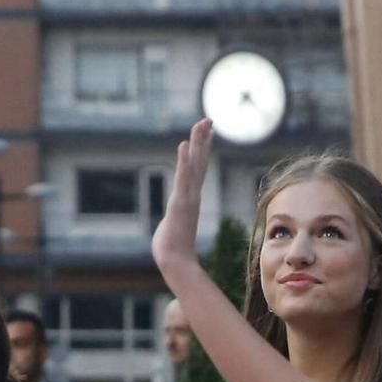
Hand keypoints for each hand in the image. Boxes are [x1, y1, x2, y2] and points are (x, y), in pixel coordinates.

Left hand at [151, 119, 213, 275]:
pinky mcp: (180, 202)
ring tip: (202, 124)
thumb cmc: (173, 252)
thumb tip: (173, 233)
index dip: (202, 152)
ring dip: (198, 144)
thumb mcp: (173, 231)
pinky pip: (183, 178)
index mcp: (189, 199)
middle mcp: (191, 195)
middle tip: (208, 120)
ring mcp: (188, 198)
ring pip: (194, 165)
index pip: (197, 171)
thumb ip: (174, 225)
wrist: (175, 262)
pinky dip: (184, 161)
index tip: (207, 134)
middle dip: (203, 140)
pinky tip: (184, 144)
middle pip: (199, 162)